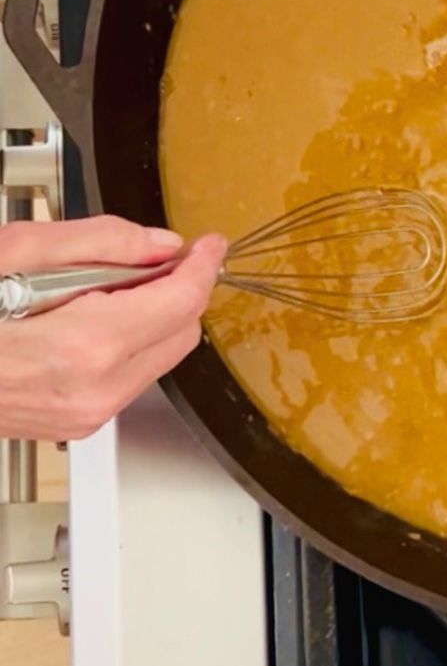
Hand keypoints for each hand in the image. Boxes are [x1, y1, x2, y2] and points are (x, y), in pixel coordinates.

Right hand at [0, 217, 224, 440]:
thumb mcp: (16, 252)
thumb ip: (100, 242)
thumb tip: (159, 244)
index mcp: (86, 346)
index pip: (182, 302)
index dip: (202, 265)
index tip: (208, 243)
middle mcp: (94, 390)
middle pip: (182, 333)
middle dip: (177, 291)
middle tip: (152, 258)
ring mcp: (85, 415)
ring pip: (160, 359)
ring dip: (152, 318)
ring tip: (101, 287)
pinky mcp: (76, 424)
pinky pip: (128, 378)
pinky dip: (126, 343)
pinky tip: (86, 318)